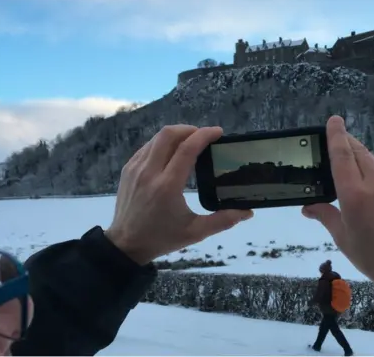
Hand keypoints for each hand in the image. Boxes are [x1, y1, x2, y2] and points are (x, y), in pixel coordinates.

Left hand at [105, 125, 252, 264]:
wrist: (125, 245)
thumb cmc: (162, 238)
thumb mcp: (195, 232)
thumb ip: (223, 221)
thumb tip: (248, 212)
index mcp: (168, 186)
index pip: (187, 149)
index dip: (204, 135)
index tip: (218, 132)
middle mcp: (150, 172)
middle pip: (169, 135)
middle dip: (190, 129)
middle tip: (204, 136)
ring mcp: (135, 169)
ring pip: (156, 138)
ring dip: (176, 135)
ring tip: (190, 142)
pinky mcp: (128, 169)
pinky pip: (147, 147)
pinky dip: (162, 144)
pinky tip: (171, 153)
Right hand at [302, 116, 373, 315]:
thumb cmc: (373, 259)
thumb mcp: (344, 238)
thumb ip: (325, 216)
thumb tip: (308, 207)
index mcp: (355, 195)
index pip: (342, 155)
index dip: (336, 135)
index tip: (334, 120)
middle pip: (360, 152)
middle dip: (348, 142)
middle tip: (339, 138)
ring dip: (363, 158)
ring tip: (354, 165)